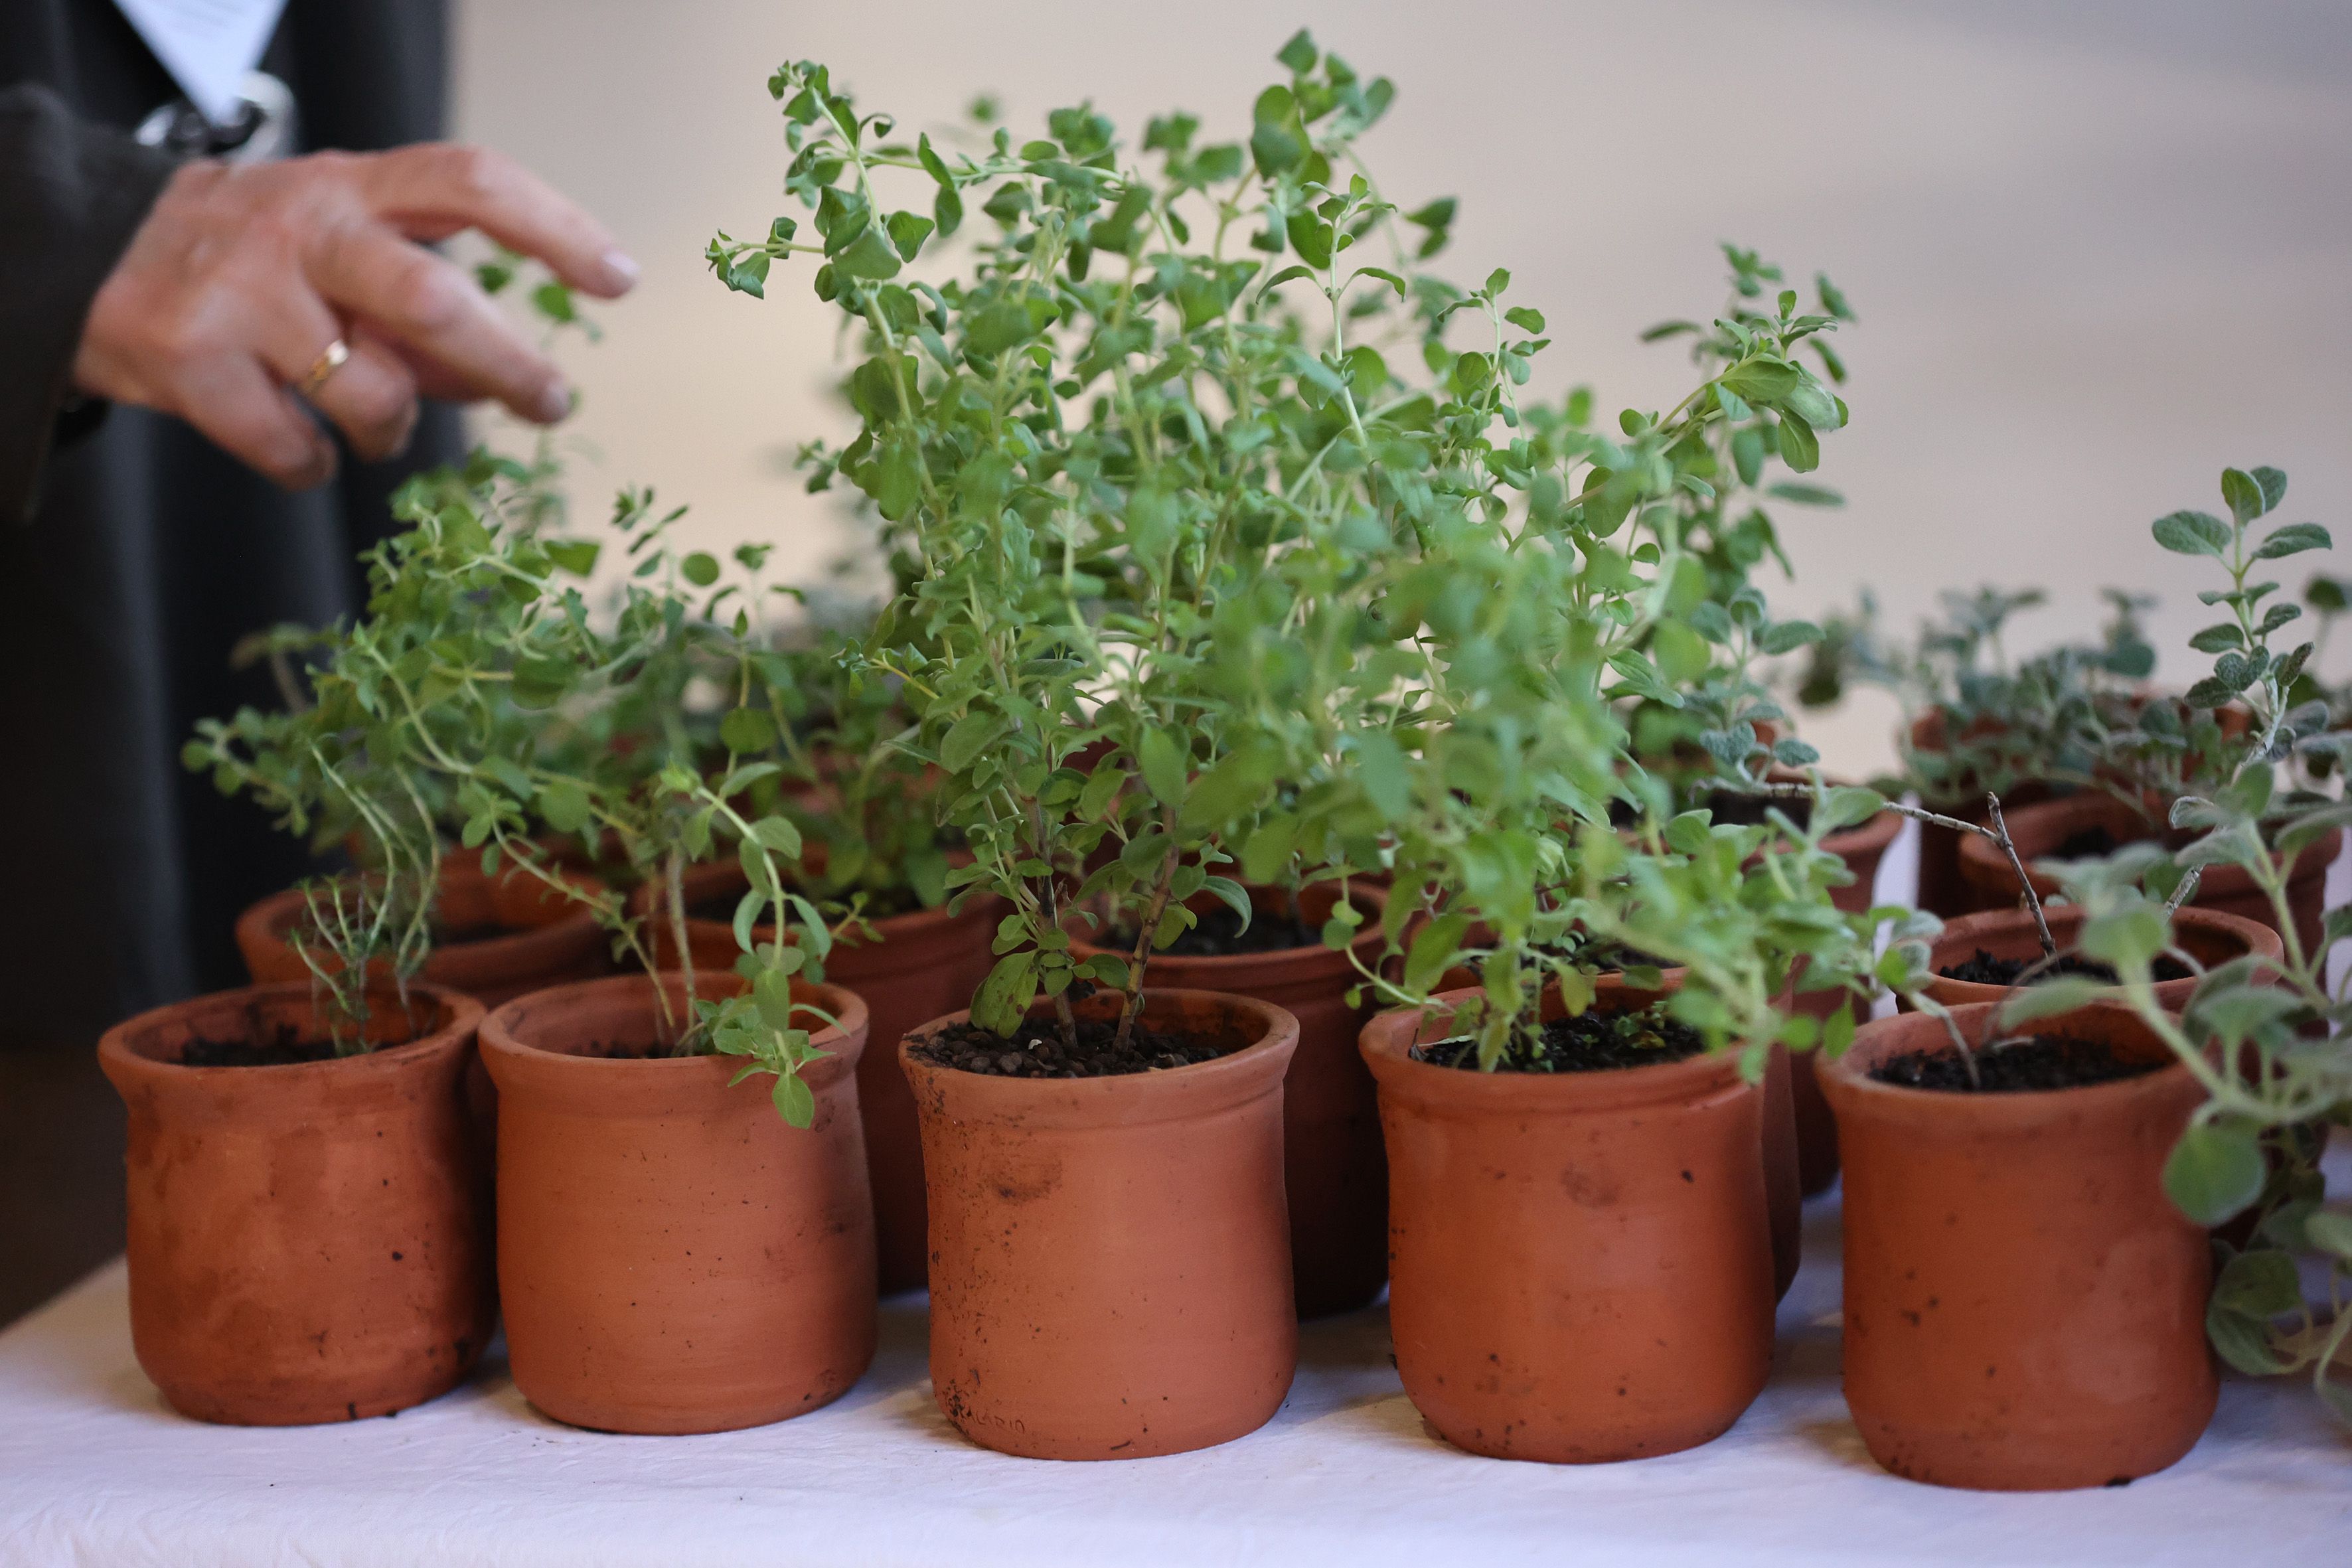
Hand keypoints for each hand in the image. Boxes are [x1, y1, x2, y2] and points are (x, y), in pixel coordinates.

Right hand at [71, 143, 635, 488]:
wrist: (89, 256)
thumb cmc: (253, 260)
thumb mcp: (341, 249)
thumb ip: (421, 303)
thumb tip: (506, 378)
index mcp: (353, 187)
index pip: (470, 183)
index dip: (553, 228)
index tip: (616, 278)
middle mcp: (302, 227)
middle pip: (435, 299)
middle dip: (507, 365)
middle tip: (548, 402)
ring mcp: (242, 292)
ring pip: (371, 391)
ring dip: (394, 430)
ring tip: (376, 425)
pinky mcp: (190, 359)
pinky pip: (293, 446)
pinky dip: (314, 465)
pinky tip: (304, 448)